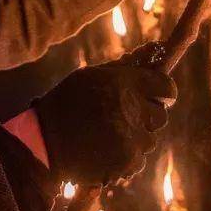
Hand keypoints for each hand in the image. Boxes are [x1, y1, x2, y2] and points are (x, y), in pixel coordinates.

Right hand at [33, 57, 176, 185]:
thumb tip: (156, 47)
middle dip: (147, 115)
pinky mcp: (127, 163)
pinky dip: (126, 157)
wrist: (44, 142)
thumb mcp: (92, 75)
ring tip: (108, 135)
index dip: (162, 90)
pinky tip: (105, 150)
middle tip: (125, 116)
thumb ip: (125, 65)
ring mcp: (132, 140)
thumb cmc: (67, 102)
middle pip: (161, 115)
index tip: (155, 94)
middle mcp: (133, 111)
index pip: (167, 87)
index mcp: (125, 84)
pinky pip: (138, 159)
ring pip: (149, 139)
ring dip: (136, 137)